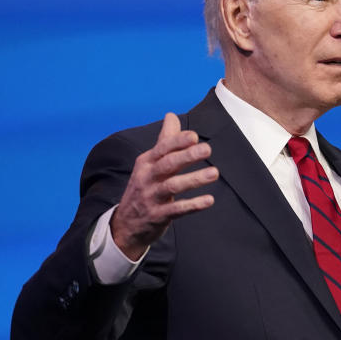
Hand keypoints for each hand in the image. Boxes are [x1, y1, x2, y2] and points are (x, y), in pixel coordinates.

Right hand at [110, 113, 218, 258]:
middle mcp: (147, 178)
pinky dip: (193, 205)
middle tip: (207, 149)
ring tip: (214, 173)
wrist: (125, 224)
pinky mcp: (158, 216)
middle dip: (187, 156)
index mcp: (146, 162)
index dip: (177, 142)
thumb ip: (164, 140)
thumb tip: (171, 115)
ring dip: (194, 179)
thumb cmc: (144, 187)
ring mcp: (151, 197)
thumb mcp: (150, 163)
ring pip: (172, 186)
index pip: (162, 149)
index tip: (194, 136)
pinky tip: (209, 200)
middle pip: (167, 164)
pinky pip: (176, 210)